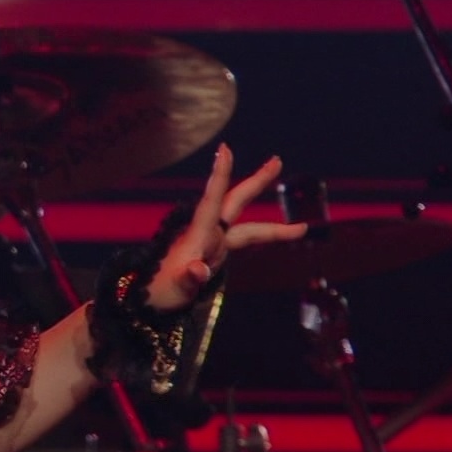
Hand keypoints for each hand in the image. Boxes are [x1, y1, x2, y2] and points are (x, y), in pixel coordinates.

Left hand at [145, 144, 309, 310]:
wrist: (149, 302)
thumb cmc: (159, 294)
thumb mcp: (176, 288)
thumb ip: (188, 278)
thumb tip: (199, 270)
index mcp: (198, 235)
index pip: (212, 199)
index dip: (220, 175)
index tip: (224, 149)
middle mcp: (207, 233)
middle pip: (235, 202)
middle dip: (257, 182)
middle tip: (277, 159)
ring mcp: (212, 242)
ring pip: (248, 227)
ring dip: (274, 225)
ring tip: (302, 228)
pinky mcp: (215, 252)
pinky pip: (245, 239)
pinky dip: (266, 235)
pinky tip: (282, 234)